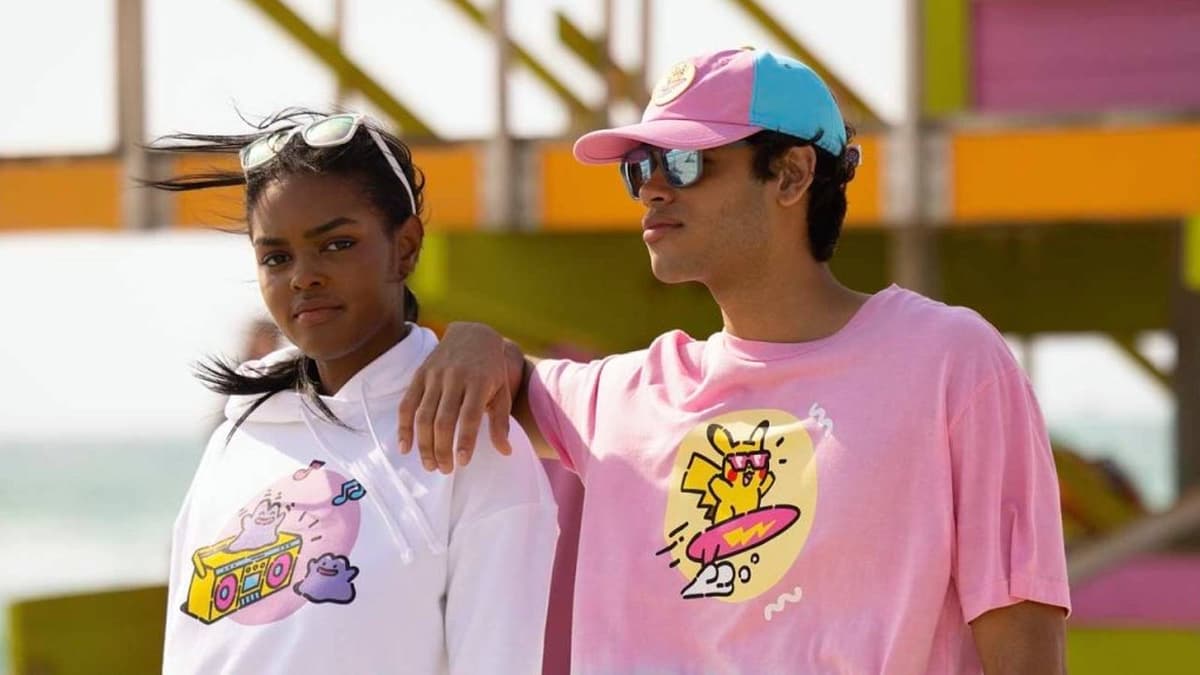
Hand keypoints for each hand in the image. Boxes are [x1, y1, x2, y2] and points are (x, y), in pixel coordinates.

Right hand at [397, 322, 520, 472]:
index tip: (463, 462)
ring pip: (423, 415)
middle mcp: (454, 378)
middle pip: (443, 420)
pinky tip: (405, 448)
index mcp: (478, 382)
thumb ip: (501, 421)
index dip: (464, 440)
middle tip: (445, 469)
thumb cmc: (491, 368)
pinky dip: (403, 427)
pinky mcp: (420, 375)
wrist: (473, 334)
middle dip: (441, 449)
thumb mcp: (502, 390)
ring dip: (423, 444)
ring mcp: (434, 376)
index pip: (469, 416)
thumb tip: (505, 451)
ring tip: (430, 465)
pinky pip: (407, 404)